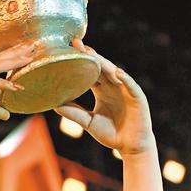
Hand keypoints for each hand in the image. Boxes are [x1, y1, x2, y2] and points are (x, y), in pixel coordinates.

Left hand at [53, 39, 154, 154]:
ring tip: (92, 55)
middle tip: (76, 44)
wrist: (130, 147)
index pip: (90, 72)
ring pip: (114, 74)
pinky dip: (125, 79)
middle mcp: (114, 86)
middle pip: (101, 68)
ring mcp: (126, 90)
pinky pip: (131, 86)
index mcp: (102, 90)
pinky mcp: (137, 98)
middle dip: (90, 56)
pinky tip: (117, 73)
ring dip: (104, 64)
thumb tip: (54, 104)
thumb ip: (73, 112)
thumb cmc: (111, 134)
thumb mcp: (89, 122)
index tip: (67, 50)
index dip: (80, 61)